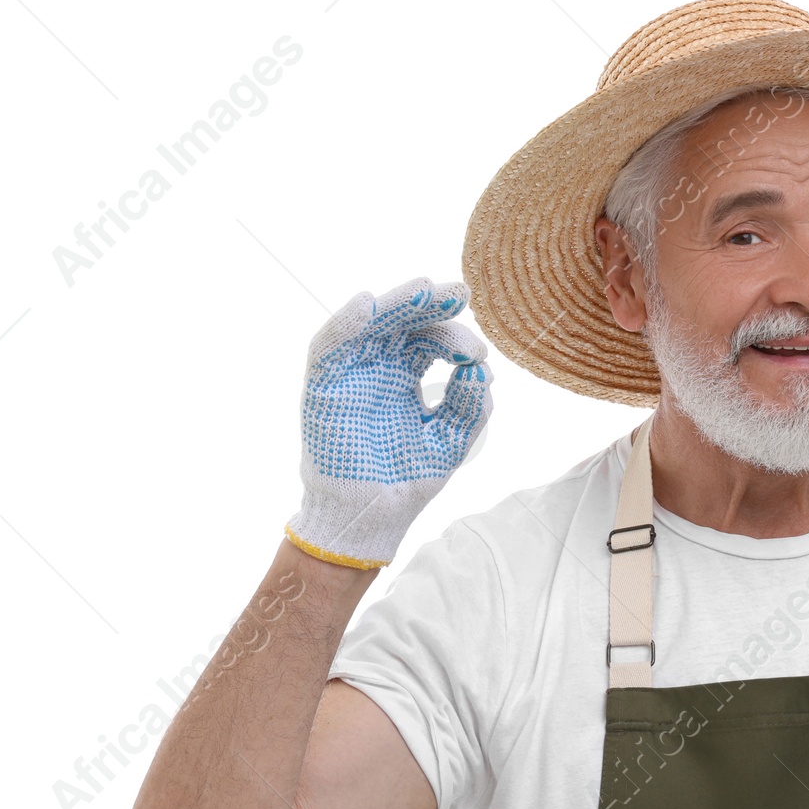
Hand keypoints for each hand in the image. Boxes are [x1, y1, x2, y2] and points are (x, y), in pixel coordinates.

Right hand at [285, 277, 491, 567]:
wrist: (372, 517)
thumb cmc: (406, 480)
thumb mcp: (449, 440)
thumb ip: (468, 407)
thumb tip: (485, 371)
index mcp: (405, 378)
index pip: (429, 341)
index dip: (453, 337)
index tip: (478, 353)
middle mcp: (377, 369)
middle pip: (401, 323)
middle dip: (429, 305)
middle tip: (458, 292)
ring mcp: (350, 374)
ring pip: (368, 324)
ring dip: (394, 304)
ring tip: (424, 290)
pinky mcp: (323, 386)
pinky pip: (329, 347)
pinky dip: (344, 323)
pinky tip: (367, 304)